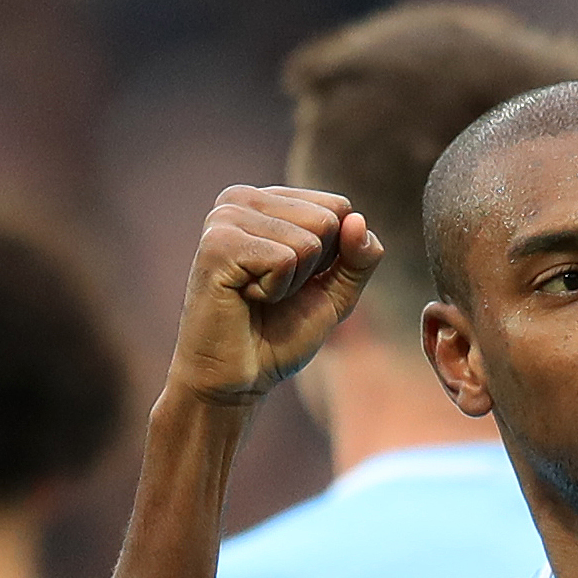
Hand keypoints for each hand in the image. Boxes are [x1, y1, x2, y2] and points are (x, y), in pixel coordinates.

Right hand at [168, 186, 383, 403]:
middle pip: (328, 220)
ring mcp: (226, 217)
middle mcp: (242, 198)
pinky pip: (284, 260)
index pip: (340, 207)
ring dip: (292, 283)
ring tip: (256, 296)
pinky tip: (244, 297)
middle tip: (273, 291)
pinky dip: (274, 291)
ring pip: (309, 241)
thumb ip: (359, 257)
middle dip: (314, 270)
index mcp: (269, 201)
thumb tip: (358, 219)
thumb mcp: (336, 293)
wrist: (236, 379)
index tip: (293, 280)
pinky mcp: (218, 243)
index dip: (333, 257)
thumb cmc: (279, 334)